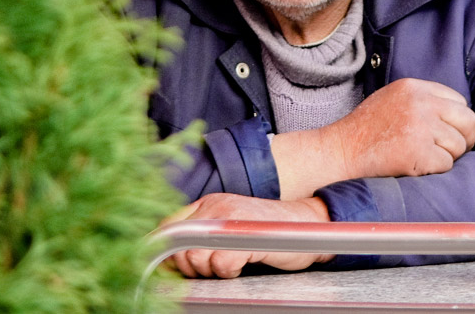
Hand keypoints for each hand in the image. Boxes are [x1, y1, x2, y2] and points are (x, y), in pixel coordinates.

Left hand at [163, 194, 332, 278]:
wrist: (309, 223)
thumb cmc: (268, 230)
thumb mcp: (230, 224)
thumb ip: (202, 233)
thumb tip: (169, 258)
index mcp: (210, 202)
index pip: (169, 226)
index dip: (165, 252)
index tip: (170, 268)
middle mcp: (217, 206)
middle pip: (180, 247)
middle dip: (190, 266)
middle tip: (213, 266)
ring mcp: (231, 219)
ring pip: (198, 257)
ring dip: (211, 270)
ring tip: (231, 263)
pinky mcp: (246, 236)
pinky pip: (221, 263)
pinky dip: (229, 272)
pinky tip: (243, 264)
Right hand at [271, 78, 474, 198]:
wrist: (342, 150)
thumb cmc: (366, 130)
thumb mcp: (393, 99)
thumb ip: (424, 101)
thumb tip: (457, 117)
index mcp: (414, 87)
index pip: (458, 100)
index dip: (456, 120)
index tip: (449, 131)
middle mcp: (421, 103)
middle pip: (467, 120)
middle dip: (463, 138)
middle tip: (451, 150)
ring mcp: (421, 126)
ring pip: (458, 145)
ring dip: (446, 156)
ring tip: (422, 156)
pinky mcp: (419, 151)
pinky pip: (446, 164)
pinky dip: (434, 170)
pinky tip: (414, 165)